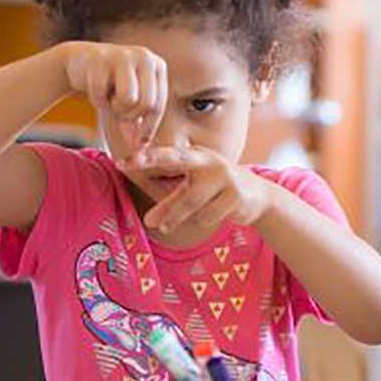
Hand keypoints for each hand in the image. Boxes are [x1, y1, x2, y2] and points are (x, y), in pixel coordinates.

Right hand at [61, 41, 167, 148]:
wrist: (79, 61)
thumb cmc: (110, 85)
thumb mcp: (128, 104)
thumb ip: (136, 125)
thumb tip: (139, 147)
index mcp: (158, 66)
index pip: (158, 105)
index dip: (148, 127)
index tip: (139, 142)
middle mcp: (145, 56)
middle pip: (146, 104)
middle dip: (130, 116)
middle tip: (118, 111)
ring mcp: (123, 55)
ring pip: (129, 99)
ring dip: (115, 107)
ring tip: (110, 99)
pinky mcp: (100, 58)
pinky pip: (102, 93)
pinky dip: (97, 99)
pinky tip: (94, 90)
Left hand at [121, 146, 271, 233]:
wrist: (257, 196)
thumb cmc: (213, 190)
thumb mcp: (190, 184)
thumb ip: (165, 188)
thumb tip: (142, 206)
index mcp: (195, 156)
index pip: (167, 155)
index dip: (146, 158)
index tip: (123, 162)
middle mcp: (209, 161)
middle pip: (178, 164)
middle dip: (154, 163)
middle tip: (129, 166)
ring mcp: (225, 177)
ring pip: (190, 202)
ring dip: (175, 217)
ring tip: (163, 225)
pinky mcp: (236, 196)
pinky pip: (207, 216)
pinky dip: (202, 220)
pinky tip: (212, 214)